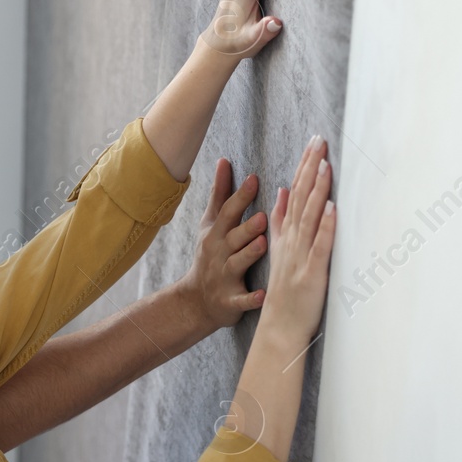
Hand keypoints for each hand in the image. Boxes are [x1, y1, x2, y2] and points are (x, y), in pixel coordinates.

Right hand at [173, 158, 268, 330]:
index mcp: (217, 233)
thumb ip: (220, 193)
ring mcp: (224, 277)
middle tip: (263, 216)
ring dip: (249, 254)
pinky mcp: (231, 301)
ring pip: (237, 264)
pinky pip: (242, 300)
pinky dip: (252, 299)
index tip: (254, 179)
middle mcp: (219, 253)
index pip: (228, 212)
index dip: (240, 196)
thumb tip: (224, 160)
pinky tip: (264, 295)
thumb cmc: (210, 255)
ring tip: (263, 244)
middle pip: (233, 237)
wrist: (196, 301)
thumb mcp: (211, 224)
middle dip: (247, 227)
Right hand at [260, 136, 335, 342]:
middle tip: (319, 141)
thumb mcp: (279, 249)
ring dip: (317, 190)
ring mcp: (301, 255)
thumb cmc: (285, 291)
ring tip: (324, 165)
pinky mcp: (311, 272)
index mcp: (287, 234)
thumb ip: (280, 221)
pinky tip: (331, 207)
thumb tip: (281, 193)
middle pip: (301, 197)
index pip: (294, 192)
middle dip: (311, 168)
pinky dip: (325, 226)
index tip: (313, 143)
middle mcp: (293, 240)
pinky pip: (319, 246)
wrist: (279, 326)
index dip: (304, 167)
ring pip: (309, 217)